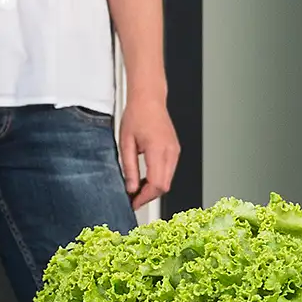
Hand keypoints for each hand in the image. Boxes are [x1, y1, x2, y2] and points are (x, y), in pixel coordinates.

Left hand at [118, 94, 178, 209]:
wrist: (149, 99)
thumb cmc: (137, 114)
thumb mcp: (126, 142)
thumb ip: (129, 168)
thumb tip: (131, 188)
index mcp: (158, 150)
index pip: (156, 184)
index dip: (145, 197)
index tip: (133, 203)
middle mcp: (170, 152)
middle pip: (164, 186)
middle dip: (149, 196)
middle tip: (133, 199)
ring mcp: (175, 152)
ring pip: (168, 181)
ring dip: (153, 188)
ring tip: (137, 189)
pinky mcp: (175, 151)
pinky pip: (169, 172)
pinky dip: (158, 179)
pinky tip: (146, 179)